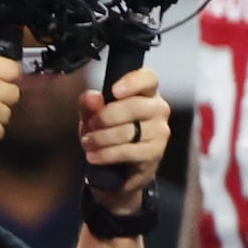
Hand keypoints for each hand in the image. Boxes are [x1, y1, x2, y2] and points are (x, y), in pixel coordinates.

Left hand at [80, 67, 173, 203]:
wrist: (118, 169)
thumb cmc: (109, 133)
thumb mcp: (93, 116)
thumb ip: (89, 104)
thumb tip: (92, 97)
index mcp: (146, 93)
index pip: (149, 78)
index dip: (133, 82)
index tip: (114, 91)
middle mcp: (158, 109)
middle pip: (134, 106)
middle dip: (105, 117)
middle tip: (90, 126)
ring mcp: (160, 131)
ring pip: (128, 131)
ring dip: (102, 138)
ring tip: (88, 142)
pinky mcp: (155, 153)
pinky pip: (128, 151)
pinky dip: (106, 154)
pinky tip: (94, 156)